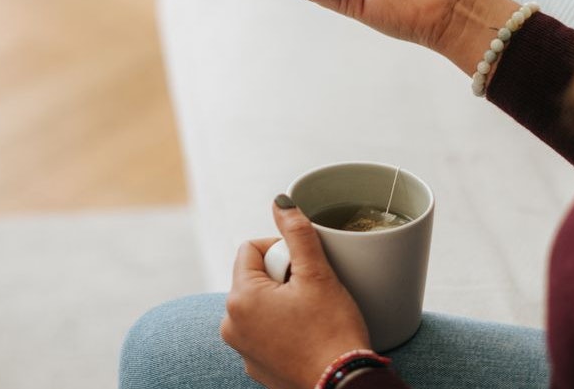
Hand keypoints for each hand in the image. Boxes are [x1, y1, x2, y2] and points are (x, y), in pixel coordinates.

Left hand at [221, 198, 369, 388]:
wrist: (343, 385)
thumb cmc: (332, 331)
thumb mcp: (318, 275)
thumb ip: (297, 233)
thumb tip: (280, 202)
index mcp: (240, 298)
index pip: (252, 248)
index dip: (282, 251)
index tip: (306, 269)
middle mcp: (231, 324)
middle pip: (255, 276)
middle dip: (283, 277)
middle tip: (312, 292)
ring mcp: (242, 348)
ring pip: (261, 303)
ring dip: (282, 301)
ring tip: (311, 314)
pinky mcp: (256, 365)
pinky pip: (265, 330)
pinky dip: (283, 326)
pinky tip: (307, 335)